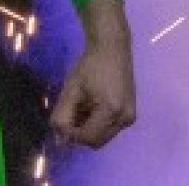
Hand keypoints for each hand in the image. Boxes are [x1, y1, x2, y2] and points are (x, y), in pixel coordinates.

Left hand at [51, 0, 136, 148]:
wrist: (112, 47)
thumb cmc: (90, 65)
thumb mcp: (71, 89)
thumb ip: (63, 114)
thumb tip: (58, 136)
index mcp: (111, 111)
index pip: (88, 138)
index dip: (71, 135)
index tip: (60, 123)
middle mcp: (125, 118)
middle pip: (97, 141)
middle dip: (79, 133)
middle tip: (68, 115)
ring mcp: (130, 117)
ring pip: (103, 136)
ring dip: (88, 128)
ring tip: (80, 107)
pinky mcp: (130, 113)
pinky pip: (110, 127)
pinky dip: (97, 123)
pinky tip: (90, 105)